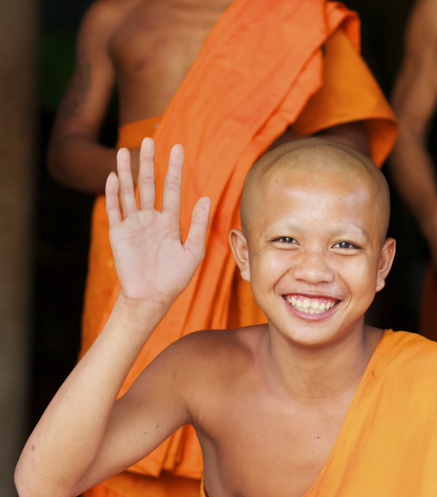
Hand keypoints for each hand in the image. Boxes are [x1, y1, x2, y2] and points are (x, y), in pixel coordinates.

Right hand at [105, 137, 209, 312]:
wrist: (152, 297)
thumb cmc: (175, 278)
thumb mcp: (193, 251)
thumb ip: (198, 225)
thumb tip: (204, 198)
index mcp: (170, 222)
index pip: (172, 189)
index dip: (174, 169)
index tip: (177, 148)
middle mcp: (150, 219)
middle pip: (149, 184)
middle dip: (149, 163)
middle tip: (148, 140)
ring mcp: (133, 225)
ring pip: (129, 192)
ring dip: (126, 172)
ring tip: (123, 151)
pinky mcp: (118, 233)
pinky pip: (114, 209)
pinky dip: (112, 193)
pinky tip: (112, 177)